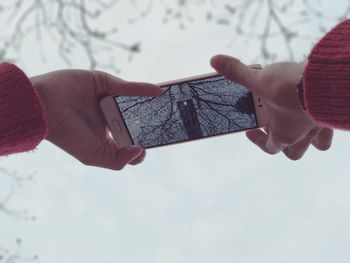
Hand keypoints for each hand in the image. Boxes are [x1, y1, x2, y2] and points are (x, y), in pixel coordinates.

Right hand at [31, 70, 162, 169]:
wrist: (42, 107)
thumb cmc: (66, 134)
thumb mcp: (93, 155)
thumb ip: (117, 160)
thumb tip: (140, 152)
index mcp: (105, 136)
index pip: (128, 142)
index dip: (140, 145)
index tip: (149, 145)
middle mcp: (107, 118)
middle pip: (135, 120)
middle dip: (150, 122)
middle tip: (167, 122)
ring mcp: (106, 100)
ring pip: (133, 102)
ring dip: (150, 104)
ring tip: (168, 107)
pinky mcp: (104, 82)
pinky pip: (128, 87)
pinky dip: (144, 89)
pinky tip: (158, 92)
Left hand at [210, 55, 332, 159]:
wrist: (326, 79)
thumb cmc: (289, 87)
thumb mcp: (258, 79)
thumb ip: (237, 72)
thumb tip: (214, 61)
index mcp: (283, 135)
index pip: (269, 148)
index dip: (258, 141)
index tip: (250, 130)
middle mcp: (303, 135)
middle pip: (295, 153)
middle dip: (285, 144)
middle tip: (275, 127)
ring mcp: (321, 126)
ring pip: (318, 145)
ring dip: (308, 138)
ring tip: (298, 121)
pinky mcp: (333, 113)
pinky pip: (331, 127)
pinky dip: (323, 121)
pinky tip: (316, 106)